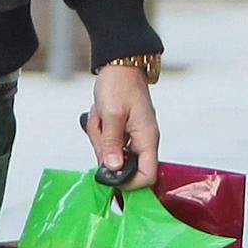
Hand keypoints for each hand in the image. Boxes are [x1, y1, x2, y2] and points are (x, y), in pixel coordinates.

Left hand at [86, 66, 158, 190]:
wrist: (119, 64)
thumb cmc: (118, 85)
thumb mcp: (111, 114)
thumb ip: (111, 143)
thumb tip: (113, 169)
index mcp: (147, 138)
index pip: (148, 175)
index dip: (130, 182)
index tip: (108, 176)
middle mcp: (144, 140)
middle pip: (123, 164)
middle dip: (104, 149)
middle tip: (99, 126)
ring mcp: (133, 135)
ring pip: (111, 151)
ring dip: (99, 136)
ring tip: (99, 115)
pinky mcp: (124, 130)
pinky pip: (108, 140)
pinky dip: (100, 130)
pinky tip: (99, 114)